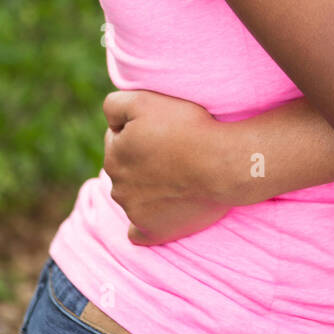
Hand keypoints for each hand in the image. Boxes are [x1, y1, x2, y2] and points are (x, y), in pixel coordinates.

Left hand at [103, 90, 228, 244]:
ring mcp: (135, 211)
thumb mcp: (145, 100)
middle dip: (141, 159)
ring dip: (147, 186)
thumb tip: (110, 121)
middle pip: (124, 167)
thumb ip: (115, 105)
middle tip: (173, 150)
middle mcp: (118, 186)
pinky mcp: (153, 231)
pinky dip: (145, 225)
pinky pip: (139, 233)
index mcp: (114, 155)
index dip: (140, 129)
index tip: (163, 129)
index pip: (118, 137)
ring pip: (133, 195)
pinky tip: (158, 214)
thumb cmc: (189, 128)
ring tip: (178, 174)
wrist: (223, 163)